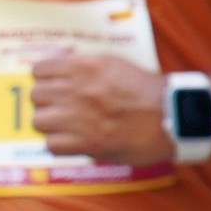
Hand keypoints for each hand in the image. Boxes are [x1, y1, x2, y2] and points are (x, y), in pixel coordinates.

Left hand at [28, 50, 171, 164]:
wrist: (174, 115)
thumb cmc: (147, 91)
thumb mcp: (115, 65)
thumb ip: (85, 66)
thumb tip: (60, 68)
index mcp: (86, 66)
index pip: (40, 70)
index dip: (44, 79)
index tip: (51, 86)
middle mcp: (78, 89)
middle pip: (36, 95)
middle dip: (46, 102)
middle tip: (60, 108)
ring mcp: (80, 116)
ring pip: (39, 121)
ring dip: (51, 125)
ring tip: (66, 127)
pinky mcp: (86, 142)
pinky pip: (52, 145)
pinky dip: (60, 146)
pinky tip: (74, 143)